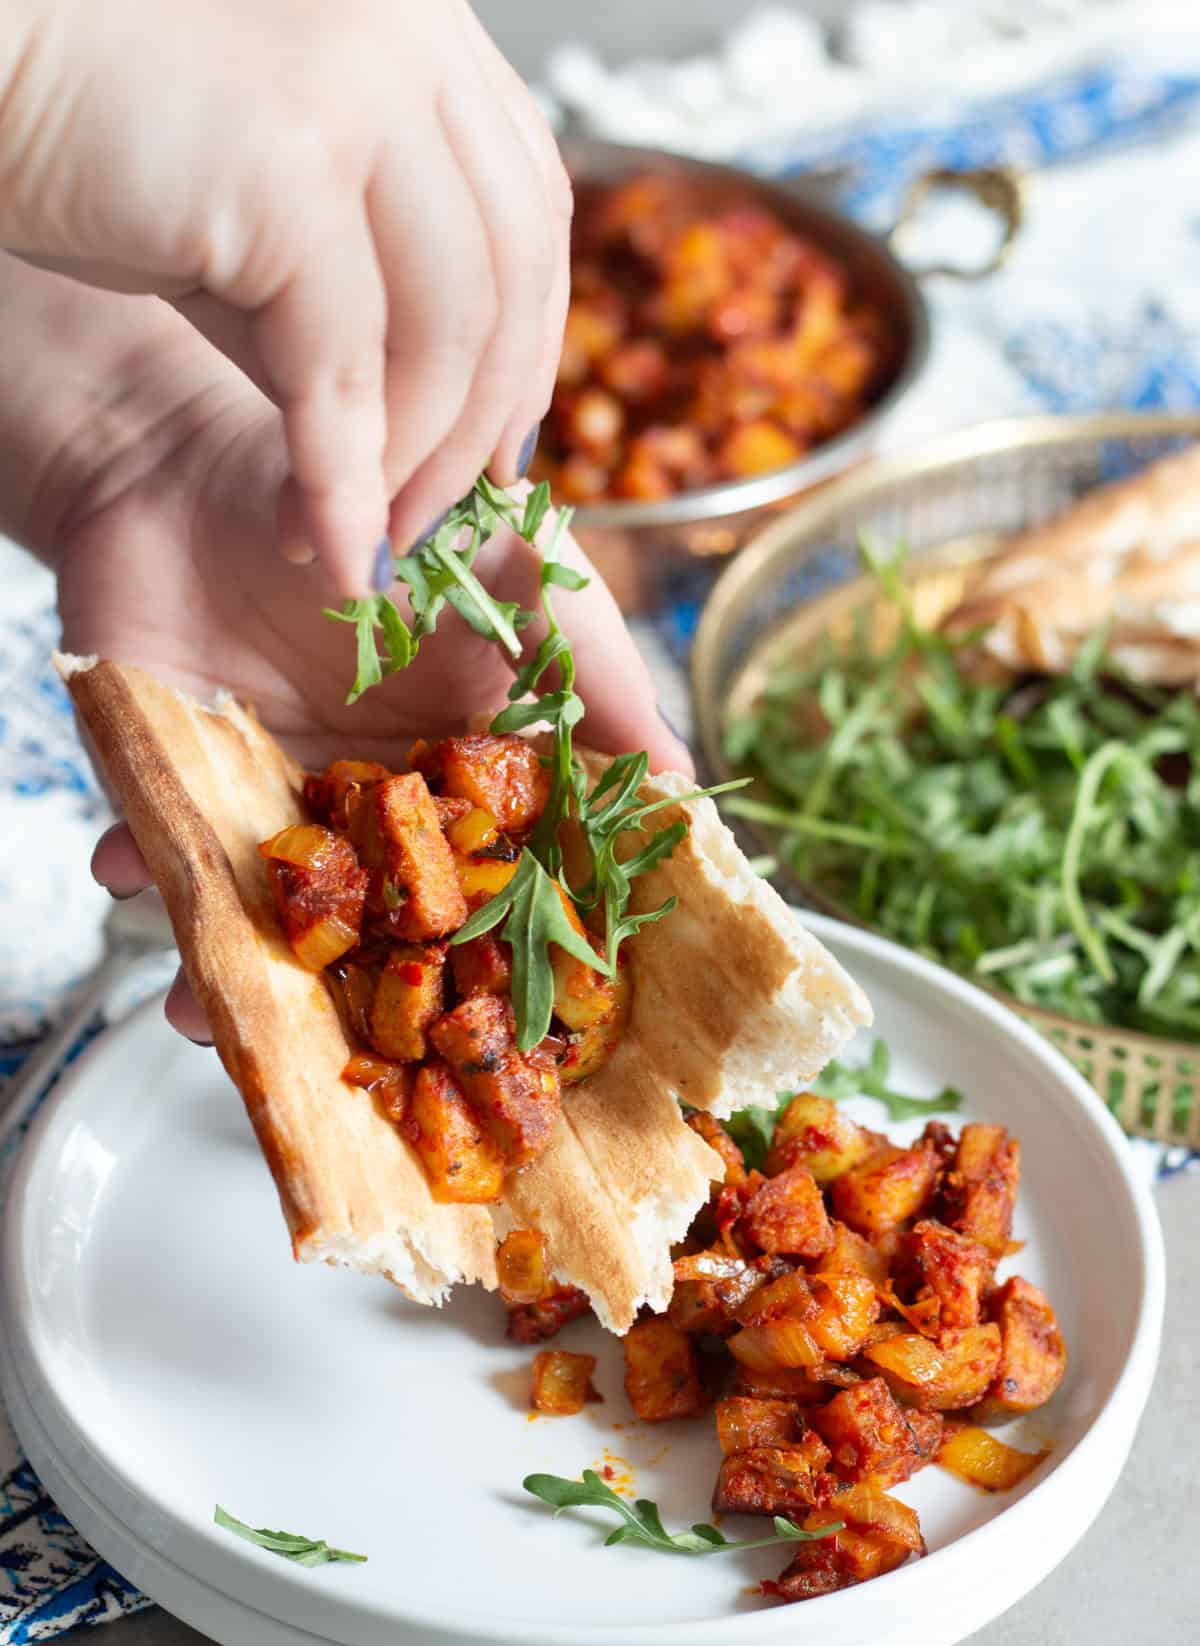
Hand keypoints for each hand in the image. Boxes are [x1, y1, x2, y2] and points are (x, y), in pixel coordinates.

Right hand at [1, 0, 569, 594]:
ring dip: (410, 470)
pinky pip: (345, 365)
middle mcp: (411, 37)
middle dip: (476, 432)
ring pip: (444, 332)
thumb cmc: (97, 134)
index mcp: (423, 29)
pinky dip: (340, 478)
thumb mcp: (272, 207)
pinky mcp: (288, 162)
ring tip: (360, 540)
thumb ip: (366, 292)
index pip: (528, 211)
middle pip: (509, 277)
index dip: (528, 349)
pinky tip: (323, 541)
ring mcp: (358, 87)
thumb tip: (433, 440)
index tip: (500, 453)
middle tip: (425, 529)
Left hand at [61, 358, 689, 1040]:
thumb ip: (601, 677)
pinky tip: (124, 874)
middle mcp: (374, 802)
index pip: (499, 880)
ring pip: (271, 910)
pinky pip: (159, 844)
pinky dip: (138, 869)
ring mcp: (277, 792)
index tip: (511, 1019)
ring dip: (237, 962)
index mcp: (463, 773)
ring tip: (210, 1006)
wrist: (230, 437)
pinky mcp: (180, 770)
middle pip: (380, 925)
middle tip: (358, 1057)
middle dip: (362, 997)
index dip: (508, 951)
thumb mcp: (525, 570)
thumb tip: (682, 788)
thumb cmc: (395, 492)